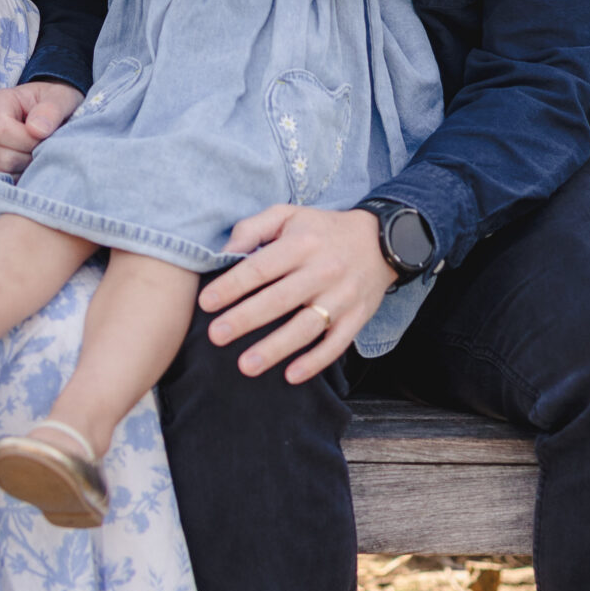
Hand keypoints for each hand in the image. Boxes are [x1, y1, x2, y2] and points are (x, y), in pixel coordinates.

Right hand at [0, 80, 83, 180]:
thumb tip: (37, 130)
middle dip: (28, 156)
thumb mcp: (60, 98)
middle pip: (1, 156)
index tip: (44, 137)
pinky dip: (19, 178)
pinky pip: (0, 182)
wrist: (50, 113)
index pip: (0, 130)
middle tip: (44, 146)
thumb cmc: (54, 102)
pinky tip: (29, 163)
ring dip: (25, 168)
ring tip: (37, 153)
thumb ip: (51, 110)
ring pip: (0, 172)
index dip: (26, 141)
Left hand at [201, 206, 398, 380]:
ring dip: (275, 348)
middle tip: (216, 335)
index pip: (260, 268)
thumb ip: (253, 228)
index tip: (206, 302)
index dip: (231, 286)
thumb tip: (224, 252)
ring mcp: (342, 297)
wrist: (382, 241)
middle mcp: (322, 271)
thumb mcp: (288, 214)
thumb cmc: (322, 230)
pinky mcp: (357, 317)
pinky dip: (315, 362)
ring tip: (246, 365)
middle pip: (279, 299)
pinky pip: (336, 344)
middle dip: (245, 319)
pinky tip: (291, 375)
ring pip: (306, 327)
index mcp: (301, 244)